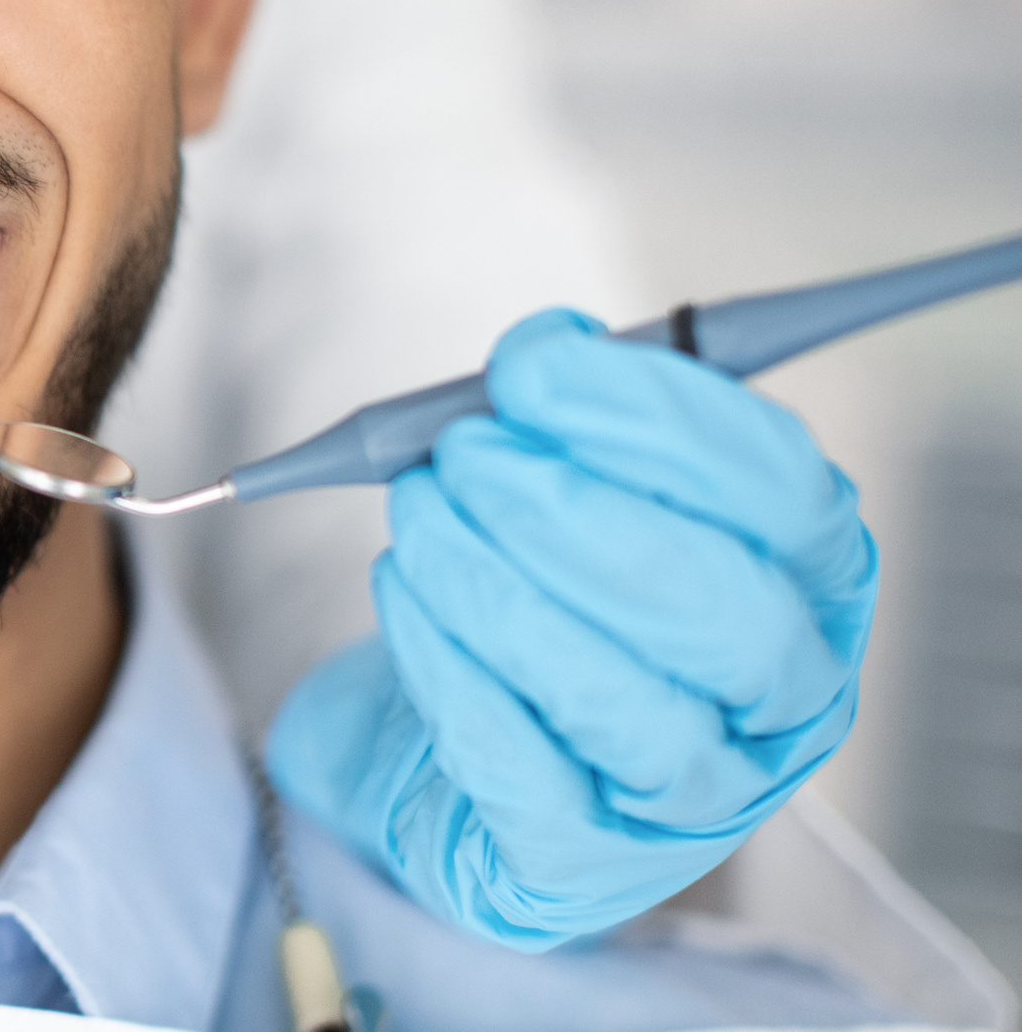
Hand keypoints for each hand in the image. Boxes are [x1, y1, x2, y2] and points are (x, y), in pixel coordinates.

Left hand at [267, 309, 874, 949]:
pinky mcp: (581, 863)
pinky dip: (449, 668)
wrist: (460, 752)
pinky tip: (404, 595)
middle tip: (462, 454)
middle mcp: (782, 699)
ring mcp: (693, 797)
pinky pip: (519, 767)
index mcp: (811, 580)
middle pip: (718, 611)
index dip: (655, 419)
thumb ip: (574, 426)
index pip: (777, 491)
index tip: (530, 366)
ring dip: (494, 587)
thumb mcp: (572, 494)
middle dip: (575, 515)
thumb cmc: (543, 597)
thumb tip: (544, 352)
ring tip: (414, 514)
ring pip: (618, 698)